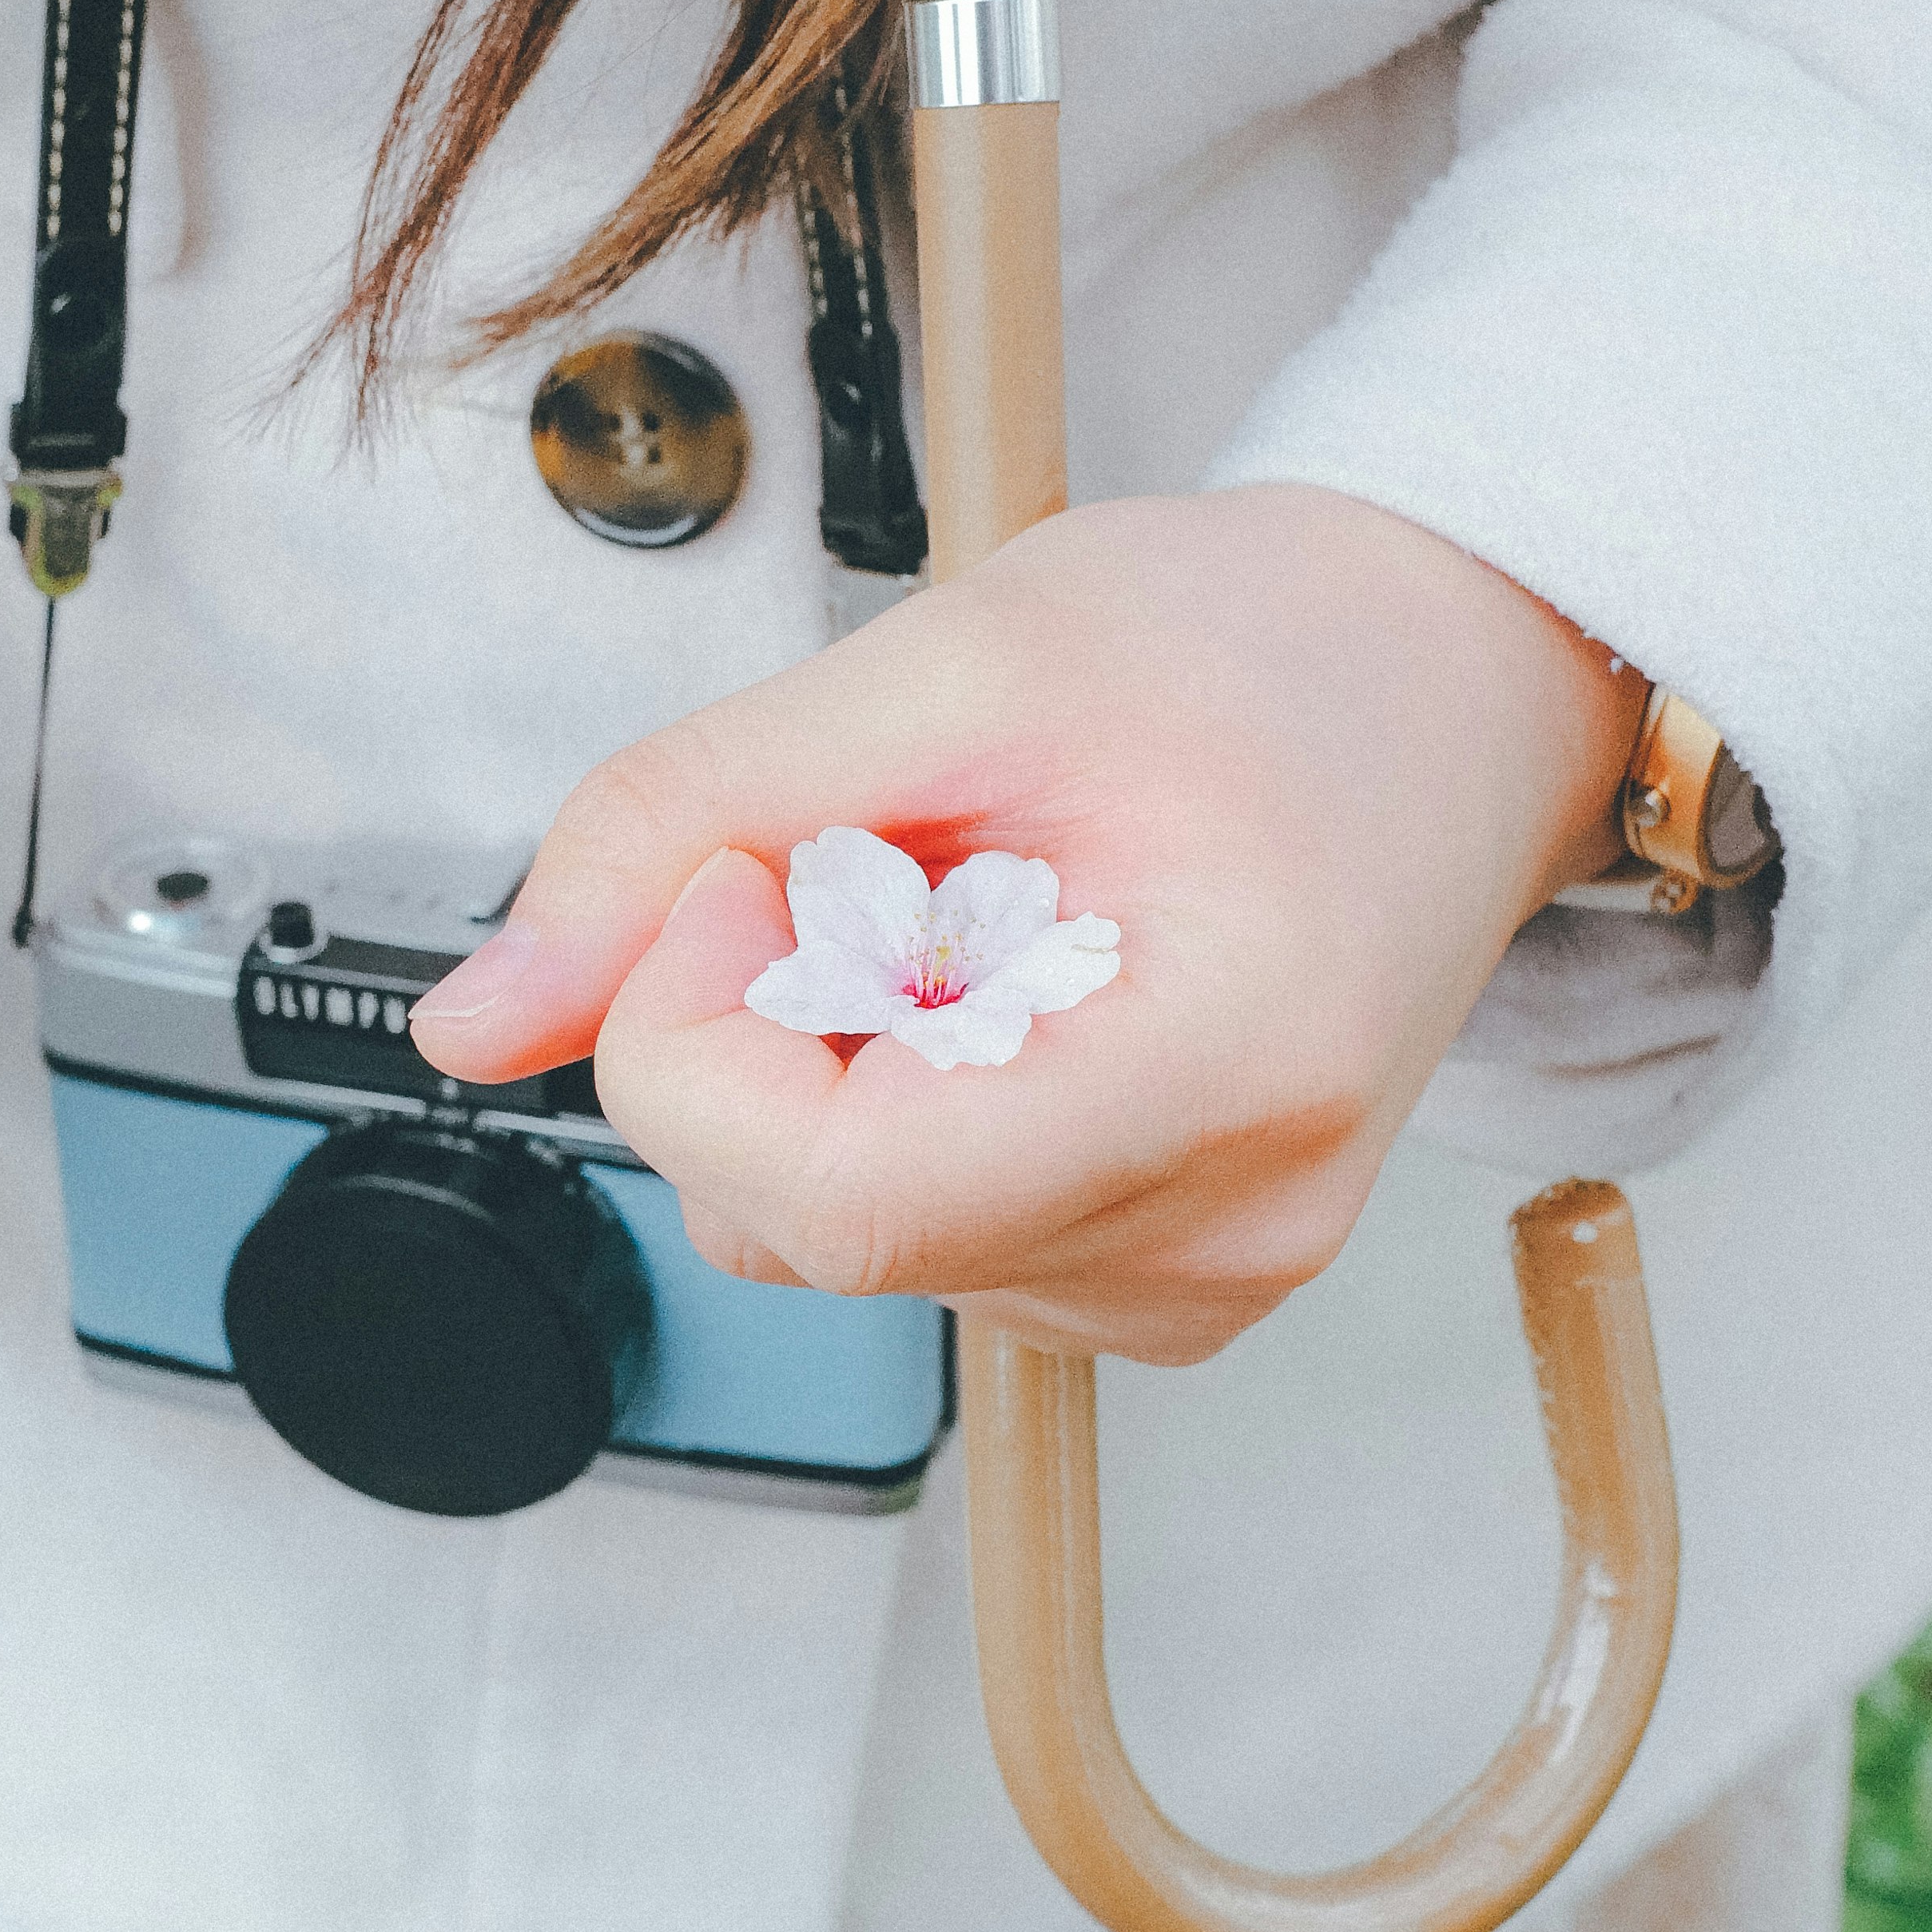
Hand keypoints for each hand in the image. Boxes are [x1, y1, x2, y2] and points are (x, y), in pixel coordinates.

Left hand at [411, 487, 1643, 1366]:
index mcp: (1220, 1073)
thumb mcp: (951, 654)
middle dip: (752, 1028)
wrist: (1455, 683)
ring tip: (971, 904)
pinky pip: (906, 1232)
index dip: (701, 1044)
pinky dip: (886, 1098)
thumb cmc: (1261, 649)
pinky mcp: (1158, 1282)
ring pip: (826, 1235)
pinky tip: (996, 982)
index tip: (745, 879)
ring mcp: (1200, 1277)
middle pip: (805, 1220)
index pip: (836, 1198)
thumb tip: (475, 1021)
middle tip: (871, 850)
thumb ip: (678, 821)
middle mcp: (1226, 1227)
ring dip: (820, 1060)